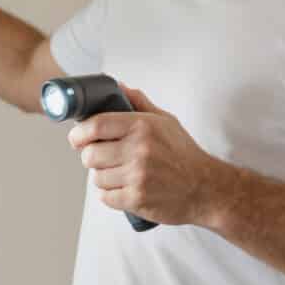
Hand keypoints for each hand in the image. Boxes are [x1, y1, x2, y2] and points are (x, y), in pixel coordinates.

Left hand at [65, 86, 234, 226]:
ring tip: (121, 174)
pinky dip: (111, 195)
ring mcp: (138, 176)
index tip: (77, 138)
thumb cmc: (184, 153)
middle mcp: (139, 150)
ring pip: (96, 178)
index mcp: (142, 126)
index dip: (79, 133)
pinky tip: (125, 189)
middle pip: (90, 155)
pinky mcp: (137, 199)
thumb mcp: (165, 121)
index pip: (95, 125)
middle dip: (91, 157)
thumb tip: (117, 85)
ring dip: (103, 177)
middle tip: (103, 158)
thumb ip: (139, 103)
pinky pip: (105, 197)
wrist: (207, 188)